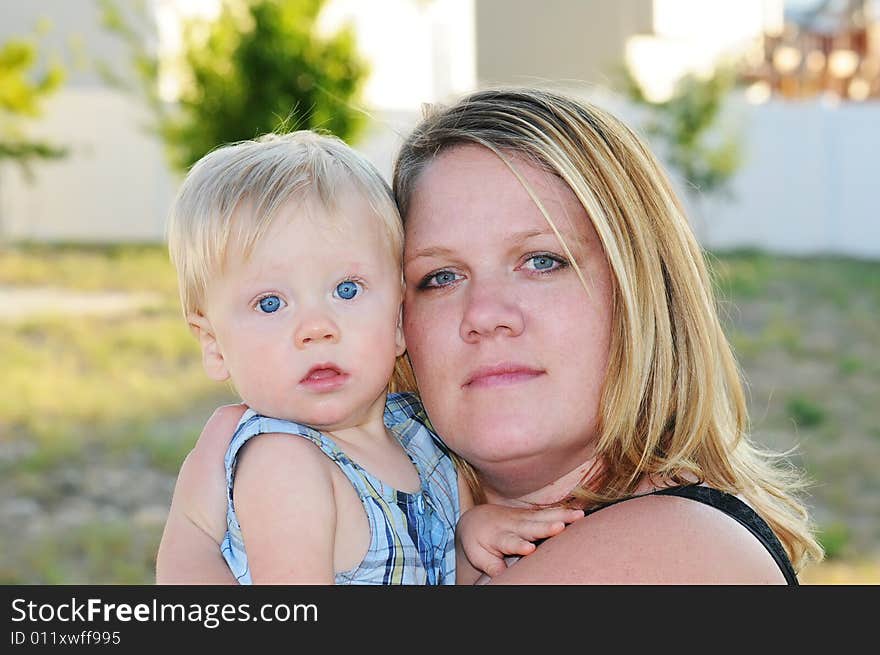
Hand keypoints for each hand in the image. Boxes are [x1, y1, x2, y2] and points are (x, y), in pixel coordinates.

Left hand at [456, 504, 584, 578]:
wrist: (476, 519)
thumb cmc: (478, 543)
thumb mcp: (480, 557)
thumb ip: (494, 567)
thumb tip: (505, 578)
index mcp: (499, 537)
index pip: (510, 542)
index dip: (520, 545)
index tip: (529, 548)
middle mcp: (514, 524)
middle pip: (532, 526)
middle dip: (546, 527)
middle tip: (560, 527)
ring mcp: (524, 517)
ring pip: (544, 516)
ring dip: (561, 515)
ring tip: (579, 516)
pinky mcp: (533, 514)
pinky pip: (550, 513)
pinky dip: (565, 513)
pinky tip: (580, 514)